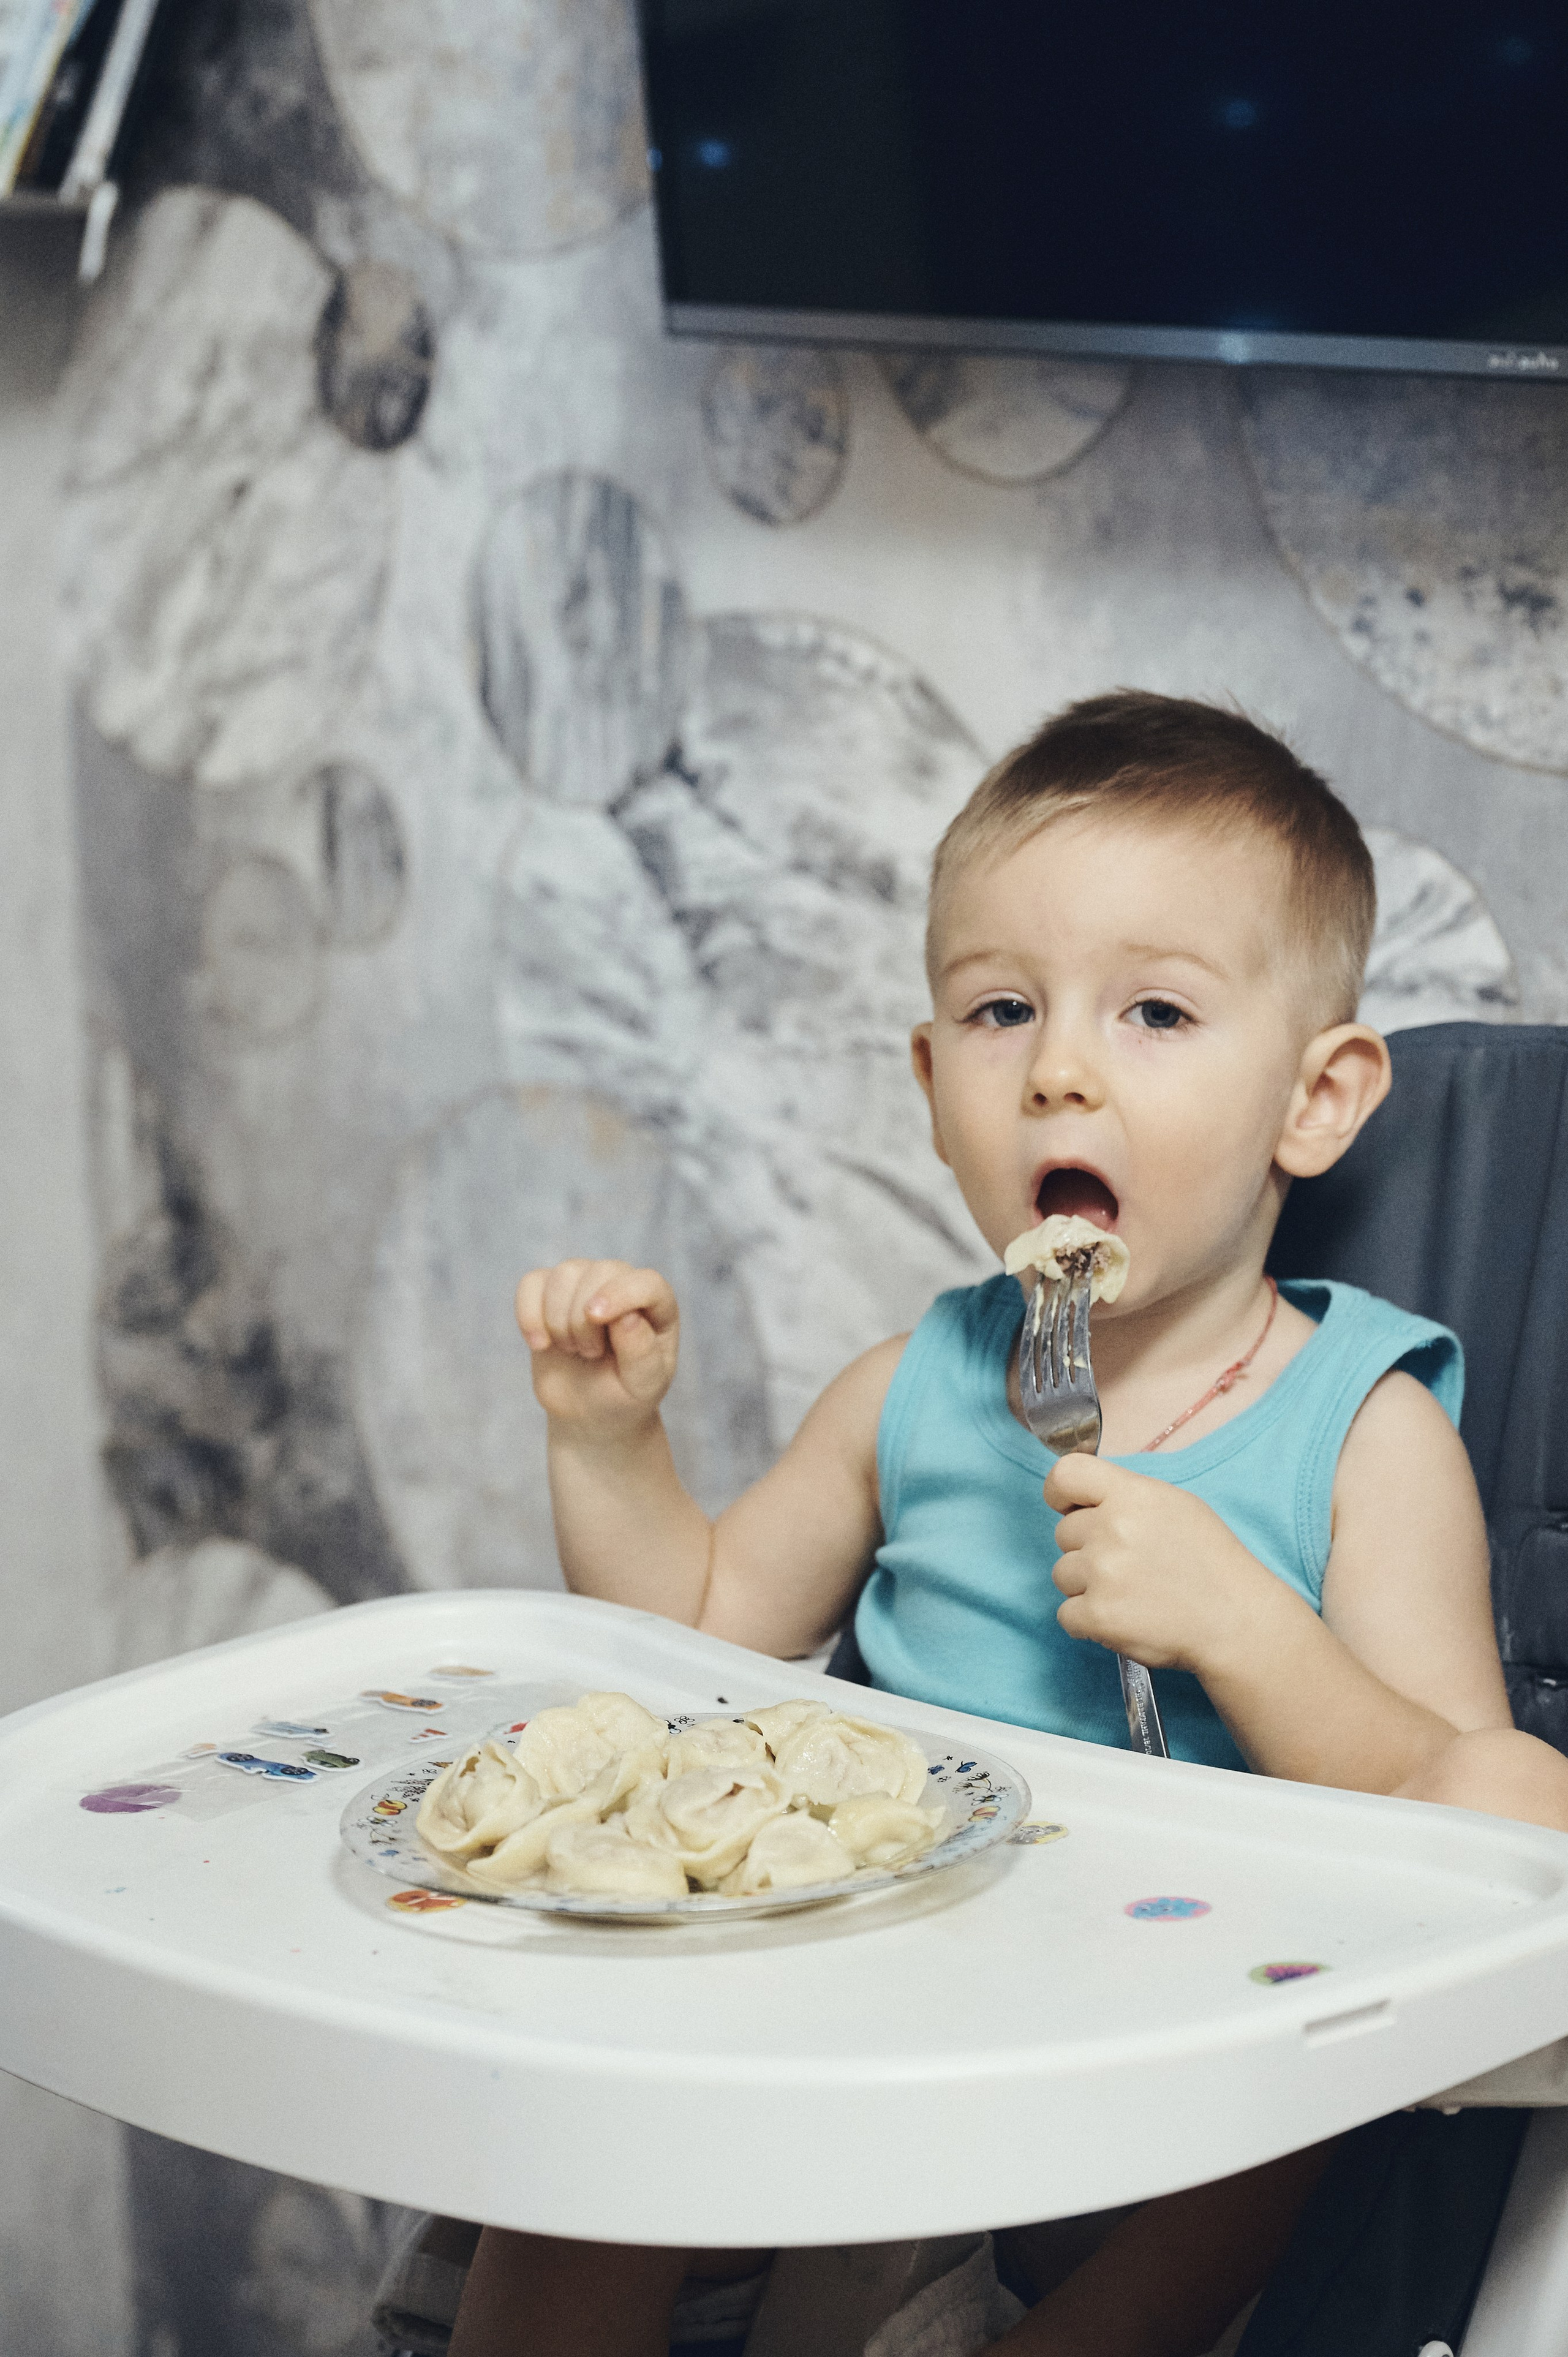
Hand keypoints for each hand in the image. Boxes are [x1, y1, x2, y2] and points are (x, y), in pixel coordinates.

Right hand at [514, 1259, 678, 1438]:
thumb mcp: (642, 1385)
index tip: (596, 1318)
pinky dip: (528, 1314)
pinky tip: (539, 1344)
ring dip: (559, 1320)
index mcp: (657, 1306)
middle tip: (590, 1354)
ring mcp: (585, 1284)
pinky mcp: (550, 1293)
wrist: (590, 1410)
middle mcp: (622, 1285)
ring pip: (564, 1275)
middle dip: (584, 1320)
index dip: (620, 1293)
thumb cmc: (624, 1396)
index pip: (645, 1283)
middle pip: (598, 1272)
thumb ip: (641, 1353)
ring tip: (571, 1349)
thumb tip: (628, 1316)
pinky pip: (531, 1283)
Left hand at [1045, 1456, 1270, 1673]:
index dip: (1060, 1493)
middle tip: (1127, 1564)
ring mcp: (1102, 1575)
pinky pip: (1066, 1614)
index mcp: (1131, 1496)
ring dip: (1087, 1586)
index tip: (1070, 1508)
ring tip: (1130, 1593)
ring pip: (1062, 1574)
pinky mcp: (1097, 1617)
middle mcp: (1111, 1530)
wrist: (1236, 1620)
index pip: (1065, 1475)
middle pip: (1063, 1533)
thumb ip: (1126, 1496)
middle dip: (1087, 1548)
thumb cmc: (1211, 1561)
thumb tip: (1085, 1501)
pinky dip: (1088, 1621)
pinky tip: (1122, 1617)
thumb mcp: (1176, 1506)